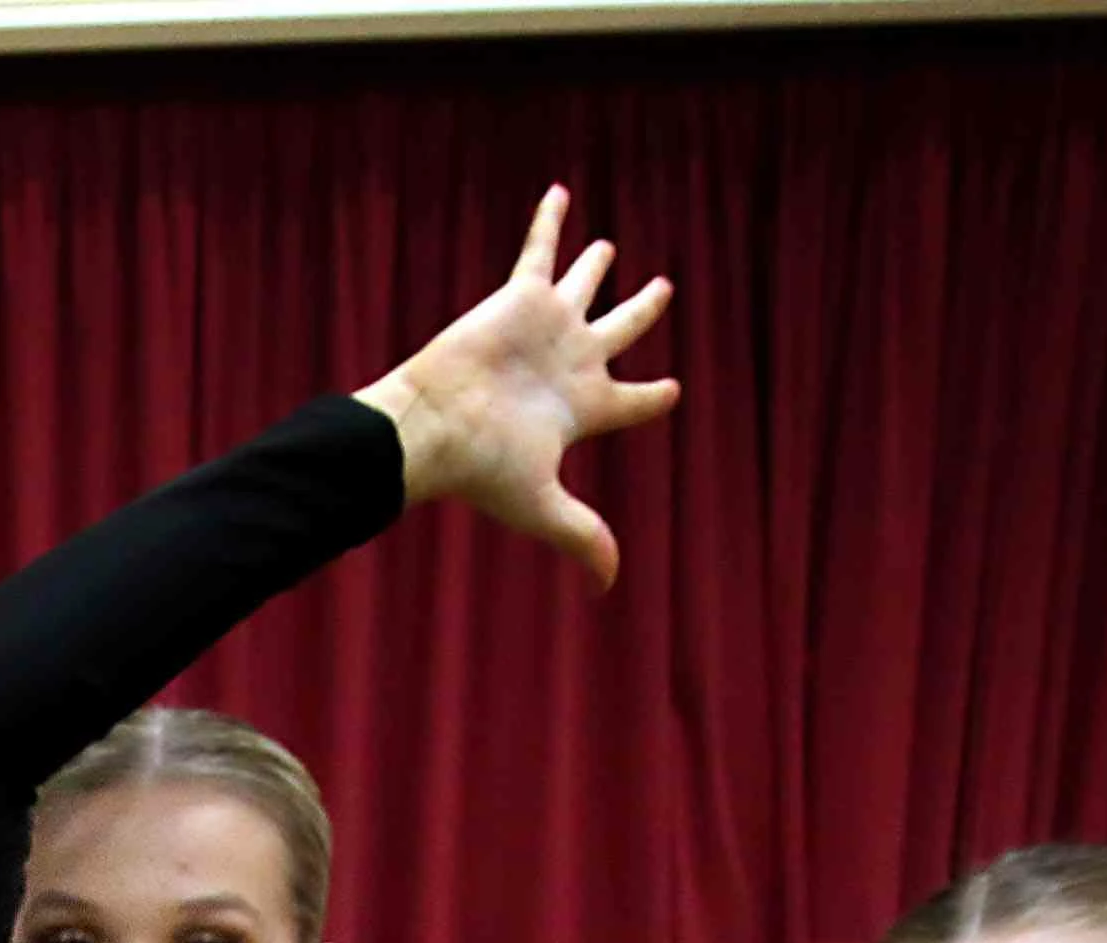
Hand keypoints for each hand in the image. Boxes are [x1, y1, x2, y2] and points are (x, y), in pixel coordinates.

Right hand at [356, 188, 681, 590]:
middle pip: (619, 331)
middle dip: (641, 312)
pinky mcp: (519, 298)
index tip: (672, 389)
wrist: (434, 426)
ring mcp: (546, 327)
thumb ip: (581, 537)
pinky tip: (561, 192)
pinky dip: (549, 223)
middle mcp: (568, 362)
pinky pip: (540, 250)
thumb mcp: (542, 505)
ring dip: (595, 265)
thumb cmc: (482, 468)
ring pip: (583, 286)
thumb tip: (607, 586)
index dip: (655, 396)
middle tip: (662, 290)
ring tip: (609, 246)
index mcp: (582, 408)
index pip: (633, 400)